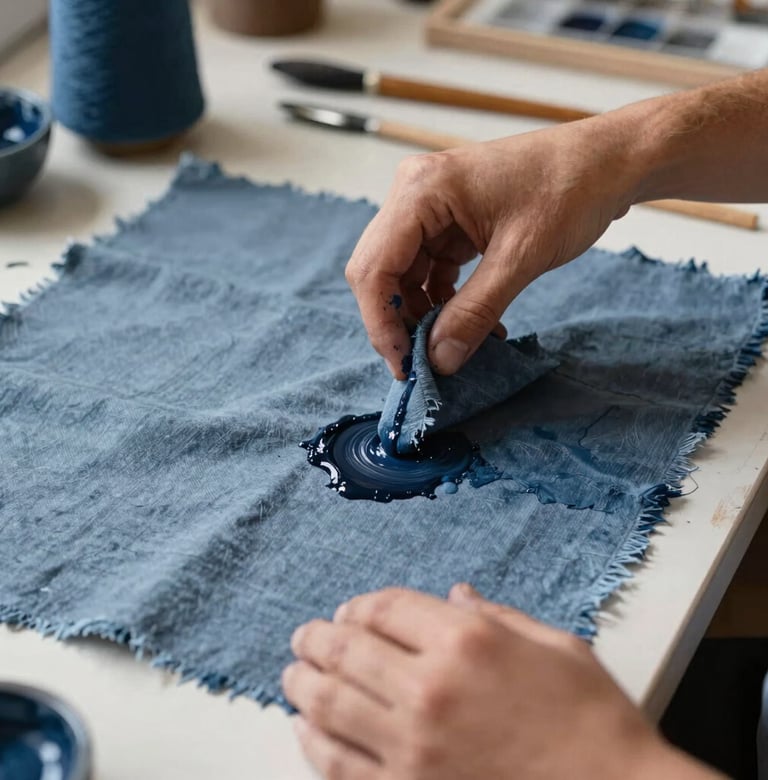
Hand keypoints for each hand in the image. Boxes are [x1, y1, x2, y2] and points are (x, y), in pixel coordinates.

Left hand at [283, 585, 718, 779]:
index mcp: (467, 639)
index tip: (351, 611)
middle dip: (317, 639)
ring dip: (302, 684)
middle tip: (304, 638)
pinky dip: (315, 742)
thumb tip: (455, 596)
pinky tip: (305, 729)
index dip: (360, 605)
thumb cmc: (592, 721)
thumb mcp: (554, 646)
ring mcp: (415, 745)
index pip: (386, 607)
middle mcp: (431, 686)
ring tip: (292, 675)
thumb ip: (497, 614)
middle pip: (348, 650)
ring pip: (332, 704)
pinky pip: (341, 764)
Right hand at [345, 117, 640, 377]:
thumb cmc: (570, 189)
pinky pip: (431, 272)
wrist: (608, 162)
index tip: (405, 367)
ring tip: (458, 348)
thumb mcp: (522, 257)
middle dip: (399, 323)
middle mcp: (414, 195)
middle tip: (425, 366)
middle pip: (381, 273)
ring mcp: (430, 209)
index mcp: (421, 191)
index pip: (373, 269)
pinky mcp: (449, 223)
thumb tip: (439, 361)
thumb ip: (475, 311)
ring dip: (425, 316)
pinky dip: (446, 303)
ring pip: (404, 277)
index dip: (382, 324)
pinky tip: (475, 327)